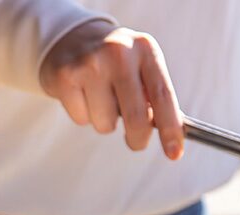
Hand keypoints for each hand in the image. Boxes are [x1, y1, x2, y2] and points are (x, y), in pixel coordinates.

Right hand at [40, 20, 184, 159]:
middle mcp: (118, 52)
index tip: (174, 153)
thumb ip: (155, 96)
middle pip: (136, 116)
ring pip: (105, 123)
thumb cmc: (114, 61)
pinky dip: (84, 115)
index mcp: (145, 49)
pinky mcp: (65, 76)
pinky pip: (82, 119)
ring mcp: (90, 63)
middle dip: (138, 139)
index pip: (163, 95)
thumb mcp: (141, 66)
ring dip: (105, 122)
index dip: (171, 128)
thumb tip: (169, 133)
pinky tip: (83, 95)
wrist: (72, 37)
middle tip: (136, 142)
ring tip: (101, 101)